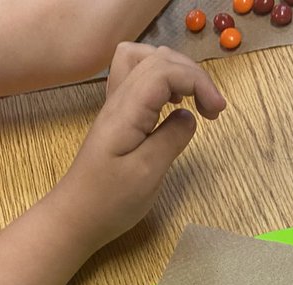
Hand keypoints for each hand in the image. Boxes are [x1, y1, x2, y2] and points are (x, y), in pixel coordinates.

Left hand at [54, 43, 225, 248]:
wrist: (75, 217)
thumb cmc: (109, 202)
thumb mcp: (146, 175)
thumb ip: (171, 139)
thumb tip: (188, 116)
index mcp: (127, 110)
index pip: (166, 70)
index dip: (198, 81)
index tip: (217, 112)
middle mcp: (119, 99)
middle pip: (158, 58)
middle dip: (192, 75)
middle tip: (212, 110)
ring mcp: (116, 107)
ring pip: (145, 62)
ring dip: (175, 72)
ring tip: (191, 100)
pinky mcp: (118, 119)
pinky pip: (137, 80)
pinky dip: (161, 83)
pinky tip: (171, 105)